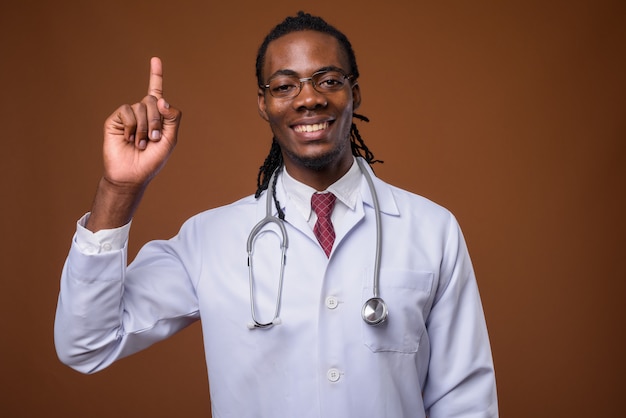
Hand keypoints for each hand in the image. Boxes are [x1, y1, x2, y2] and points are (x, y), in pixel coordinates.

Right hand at [102, 57, 181, 188]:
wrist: (132, 174)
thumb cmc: (152, 160)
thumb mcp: (170, 140)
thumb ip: (172, 118)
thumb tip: (161, 99)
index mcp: (156, 116)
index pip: (156, 92)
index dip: (156, 75)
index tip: (155, 59)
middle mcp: (142, 113)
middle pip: (153, 100)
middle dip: (157, 121)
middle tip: (154, 139)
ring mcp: (128, 116)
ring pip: (141, 106)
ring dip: (145, 128)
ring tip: (140, 143)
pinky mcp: (115, 120)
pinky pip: (127, 111)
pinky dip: (132, 126)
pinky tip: (129, 139)